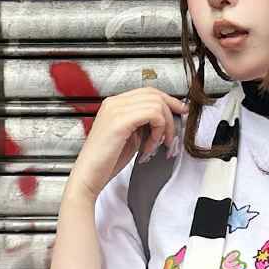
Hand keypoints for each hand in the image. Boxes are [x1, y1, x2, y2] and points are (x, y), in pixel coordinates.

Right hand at [67, 86, 185, 201]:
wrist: (88, 176)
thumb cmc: (106, 162)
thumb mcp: (130, 138)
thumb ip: (143, 125)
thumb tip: (163, 122)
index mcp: (115, 105)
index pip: (147, 92)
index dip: (167, 101)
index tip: (179, 113)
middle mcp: (114, 103)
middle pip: (154, 94)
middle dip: (170, 112)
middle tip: (172, 133)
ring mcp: (116, 110)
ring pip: (156, 103)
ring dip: (164, 125)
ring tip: (157, 144)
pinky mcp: (120, 121)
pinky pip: (152, 114)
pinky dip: (158, 130)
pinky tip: (150, 146)